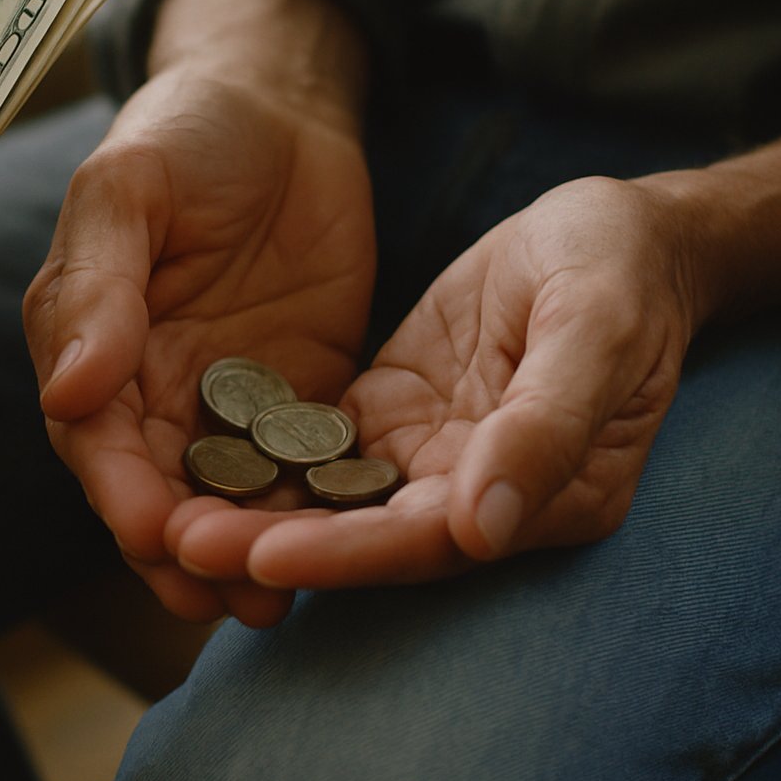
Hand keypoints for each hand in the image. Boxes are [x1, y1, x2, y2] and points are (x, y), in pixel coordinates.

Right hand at [24, 64, 375, 624]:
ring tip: (278, 601)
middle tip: (223, 595)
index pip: (94, 438)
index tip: (152, 532)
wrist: (281, 106)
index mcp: (90, 344)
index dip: (119, 490)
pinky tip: (342, 545)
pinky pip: (302, 466)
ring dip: (248, 549)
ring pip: (227, 496)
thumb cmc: (185, 130)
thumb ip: (98, 283)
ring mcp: (226, 400)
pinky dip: (312, 508)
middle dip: (184, 548)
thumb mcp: (127, 187)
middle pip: (158, 489)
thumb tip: (71, 390)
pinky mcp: (298, 398)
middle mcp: (151, 388)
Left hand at [175, 176, 698, 588]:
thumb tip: (482, 528)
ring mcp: (430, 456)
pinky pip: (319, 446)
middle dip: (275, 544)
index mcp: (546, 496)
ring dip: (256, 511)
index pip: (430, 541)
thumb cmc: (619, 268)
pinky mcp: (392, 414)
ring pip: (332, 500)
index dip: (346, 552)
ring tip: (161, 517)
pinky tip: (191, 455)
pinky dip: (263, 457)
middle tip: (179, 546)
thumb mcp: (595, 326)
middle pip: (366, 535)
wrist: (612, 228)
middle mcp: (477, 494)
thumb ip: (545, 426)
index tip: (262, 553)